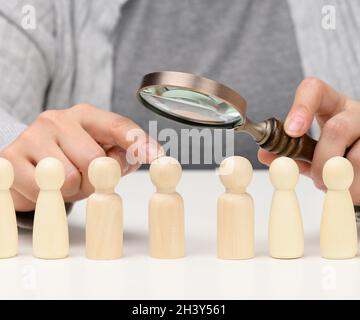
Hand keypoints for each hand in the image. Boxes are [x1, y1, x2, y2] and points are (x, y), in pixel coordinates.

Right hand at [0, 104, 162, 211]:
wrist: (22, 164)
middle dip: (95, 180)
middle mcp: (58, 119)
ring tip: (63, 181)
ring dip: (72, 190)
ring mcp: (32, 136)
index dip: (139, 143)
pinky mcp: (10, 158)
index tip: (158, 157)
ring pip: (70, 178)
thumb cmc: (67, 159)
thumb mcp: (96, 154)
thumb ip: (121, 155)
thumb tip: (143, 156)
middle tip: (84, 179)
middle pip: (96, 160)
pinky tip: (42, 186)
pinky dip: (49, 196)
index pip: (118, 126)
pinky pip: (44, 190)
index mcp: (85, 116)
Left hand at [258, 77, 359, 204]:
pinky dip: (354, 187)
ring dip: (340, 179)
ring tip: (333, 186)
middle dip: (321, 160)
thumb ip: (289, 152)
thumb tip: (264, 155)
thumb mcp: (310, 147)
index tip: (291, 131)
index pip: (313, 89)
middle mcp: (353, 111)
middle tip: (317, 178)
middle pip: (337, 129)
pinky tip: (348, 188)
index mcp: (330, 103)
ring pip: (357, 156)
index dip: (301, 108)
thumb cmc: (332, 148)